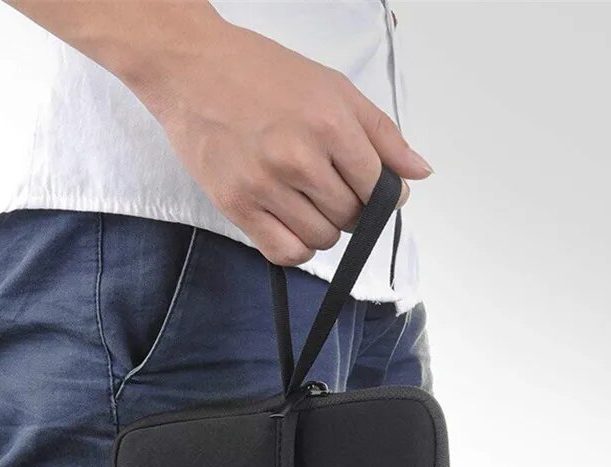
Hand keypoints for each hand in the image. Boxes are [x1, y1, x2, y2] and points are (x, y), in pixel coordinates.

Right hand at [133, 20, 431, 265]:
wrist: (192, 69)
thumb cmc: (261, 74)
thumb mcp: (332, 88)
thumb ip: (380, 133)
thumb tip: (419, 173)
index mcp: (329, 123)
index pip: (378, 187)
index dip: (382, 194)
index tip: (370, 189)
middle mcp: (298, 157)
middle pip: (351, 217)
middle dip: (350, 209)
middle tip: (330, 186)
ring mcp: (265, 185)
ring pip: (322, 240)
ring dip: (323, 228)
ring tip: (307, 200)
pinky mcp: (237, 206)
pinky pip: (285, 252)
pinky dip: (297, 248)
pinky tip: (292, 224)